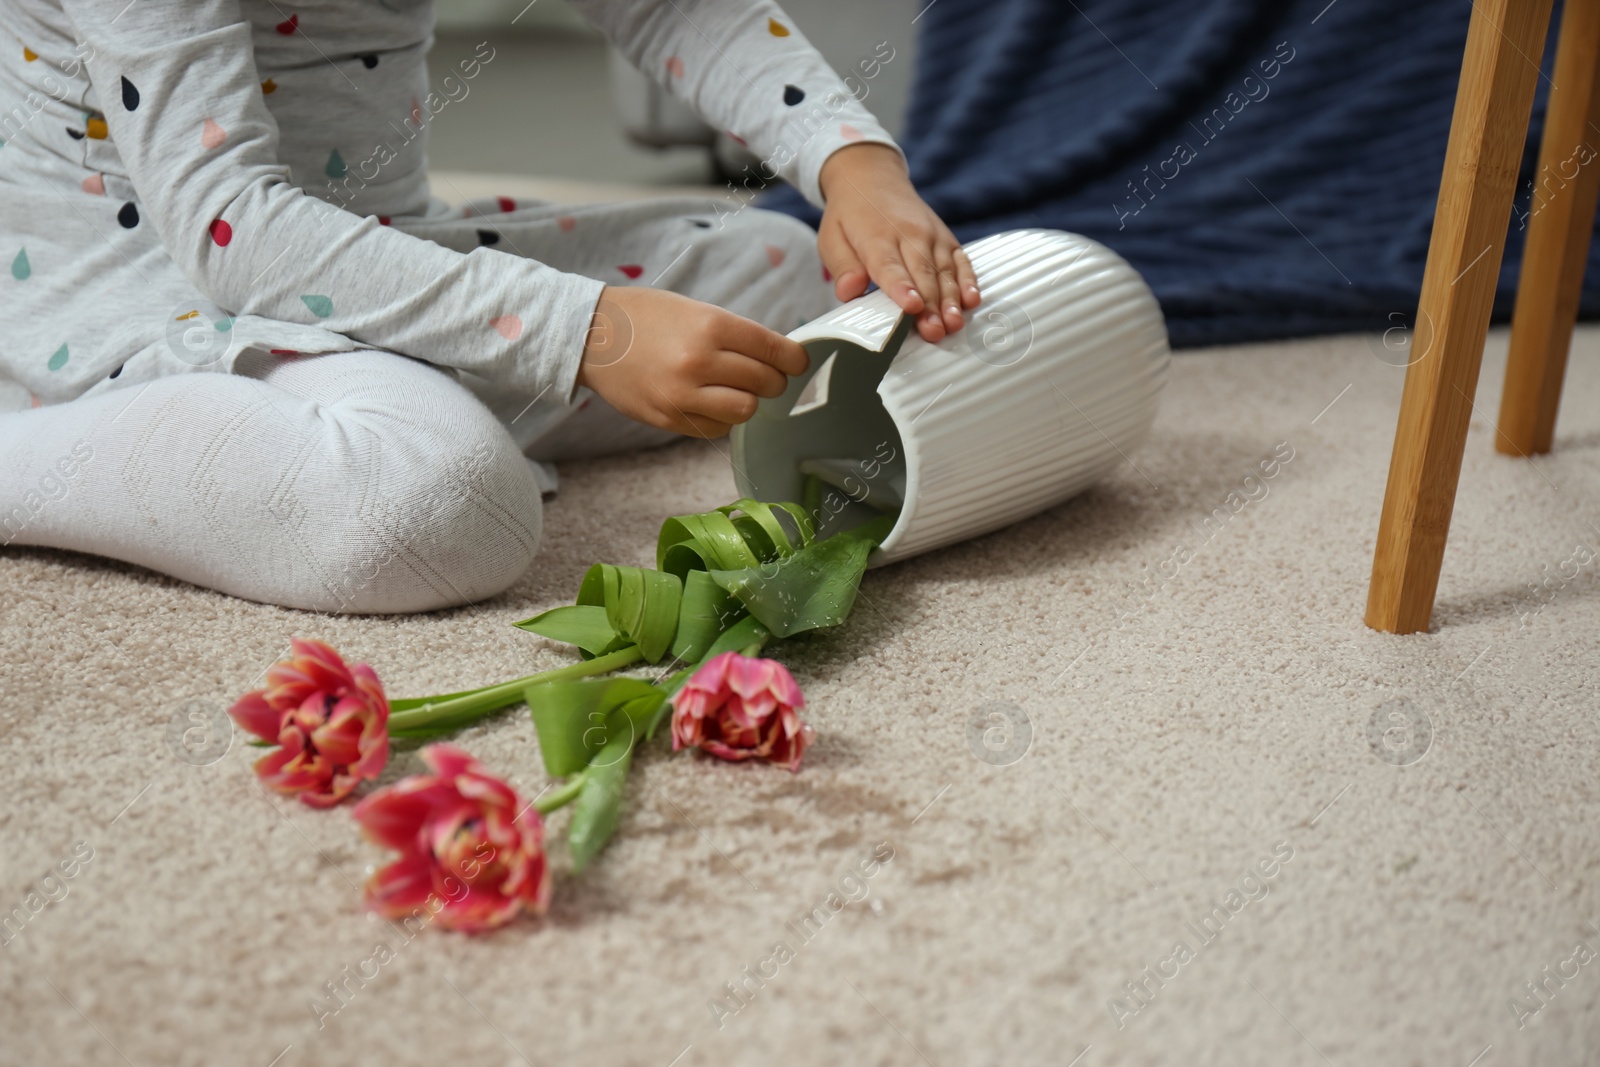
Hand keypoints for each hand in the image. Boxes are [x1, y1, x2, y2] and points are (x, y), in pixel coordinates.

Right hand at [575, 285, 809, 438]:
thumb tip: (779, 358)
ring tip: (734, 389)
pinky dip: (721, 417)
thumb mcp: (695, 311)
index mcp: (711, 326)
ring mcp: (682, 394)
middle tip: (764, 375)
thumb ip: (735, 334)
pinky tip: (709, 402)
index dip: (793, 359)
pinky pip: (716, 428)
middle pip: (765, 383)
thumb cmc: (647, 318)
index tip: (797, 362)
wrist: (591, 336)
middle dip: (772, 380)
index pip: (773, 349)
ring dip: (748, 401)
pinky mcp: (669, 418)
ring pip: (745, 410)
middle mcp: (699, 361)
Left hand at [817, 143, 980, 342]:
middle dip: (930, 306)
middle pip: (922, 274)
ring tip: (954, 323)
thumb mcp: (832, 239)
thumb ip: (843, 267)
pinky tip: (972, 300)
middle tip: (934, 332)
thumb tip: (849, 290)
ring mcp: (931, 235)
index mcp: (876, 237)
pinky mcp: (946, 238)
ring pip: (944, 271)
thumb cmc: (850, 216)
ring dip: (950, 300)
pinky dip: (967, 280)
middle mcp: (908, 234)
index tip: (911, 307)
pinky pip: (960, 260)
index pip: (890, 267)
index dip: (902, 289)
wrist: (872, 179)